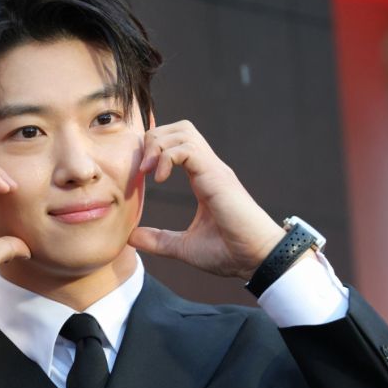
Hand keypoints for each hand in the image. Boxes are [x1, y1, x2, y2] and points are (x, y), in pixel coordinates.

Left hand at [128, 120, 285, 280]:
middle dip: (154, 140)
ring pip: (183, 131)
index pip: (177, 144)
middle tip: (142, 169)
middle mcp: (209, 168)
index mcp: (203, 178)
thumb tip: (131, 238)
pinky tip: (160, 178)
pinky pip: (187, 149)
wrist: (256, 260)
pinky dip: (168, 157)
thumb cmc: (229, 253)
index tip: (140, 175)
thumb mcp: (184, 247)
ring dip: (158, 146)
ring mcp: (214, 169)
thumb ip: (159, 240)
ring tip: (148, 172)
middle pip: (179, 128)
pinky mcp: (216, 176)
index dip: (154, 150)